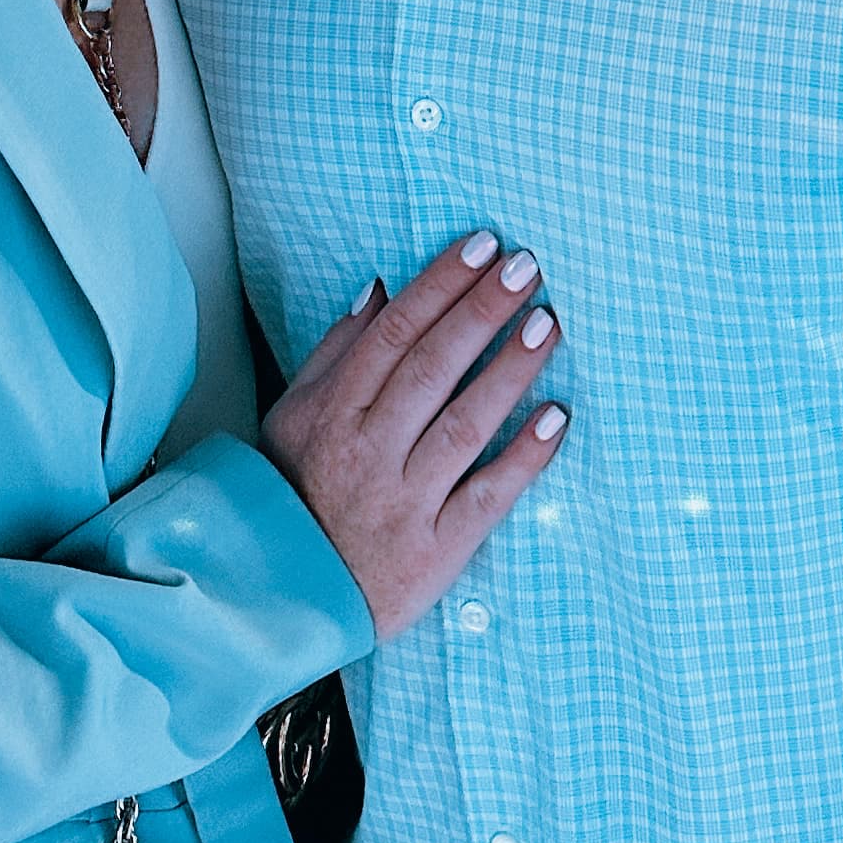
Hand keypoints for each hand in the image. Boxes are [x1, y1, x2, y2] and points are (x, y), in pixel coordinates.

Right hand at [263, 232, 566, 639]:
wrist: (286, 597)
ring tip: (548, 325)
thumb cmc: (292, 494)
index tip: (482, 245)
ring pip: (465, 423)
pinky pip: (487, 497)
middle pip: (434, 367)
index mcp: (334, 413)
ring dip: (510, 370)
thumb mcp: (292, 417)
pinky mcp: (437, 550)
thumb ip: (335, 353)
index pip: (394, 334)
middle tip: (527, 266)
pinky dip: (523, 457)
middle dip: (483, 310)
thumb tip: (379, 289)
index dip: (440, 285)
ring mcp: (406, 501)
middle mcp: (370, 451)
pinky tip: (556, 417)